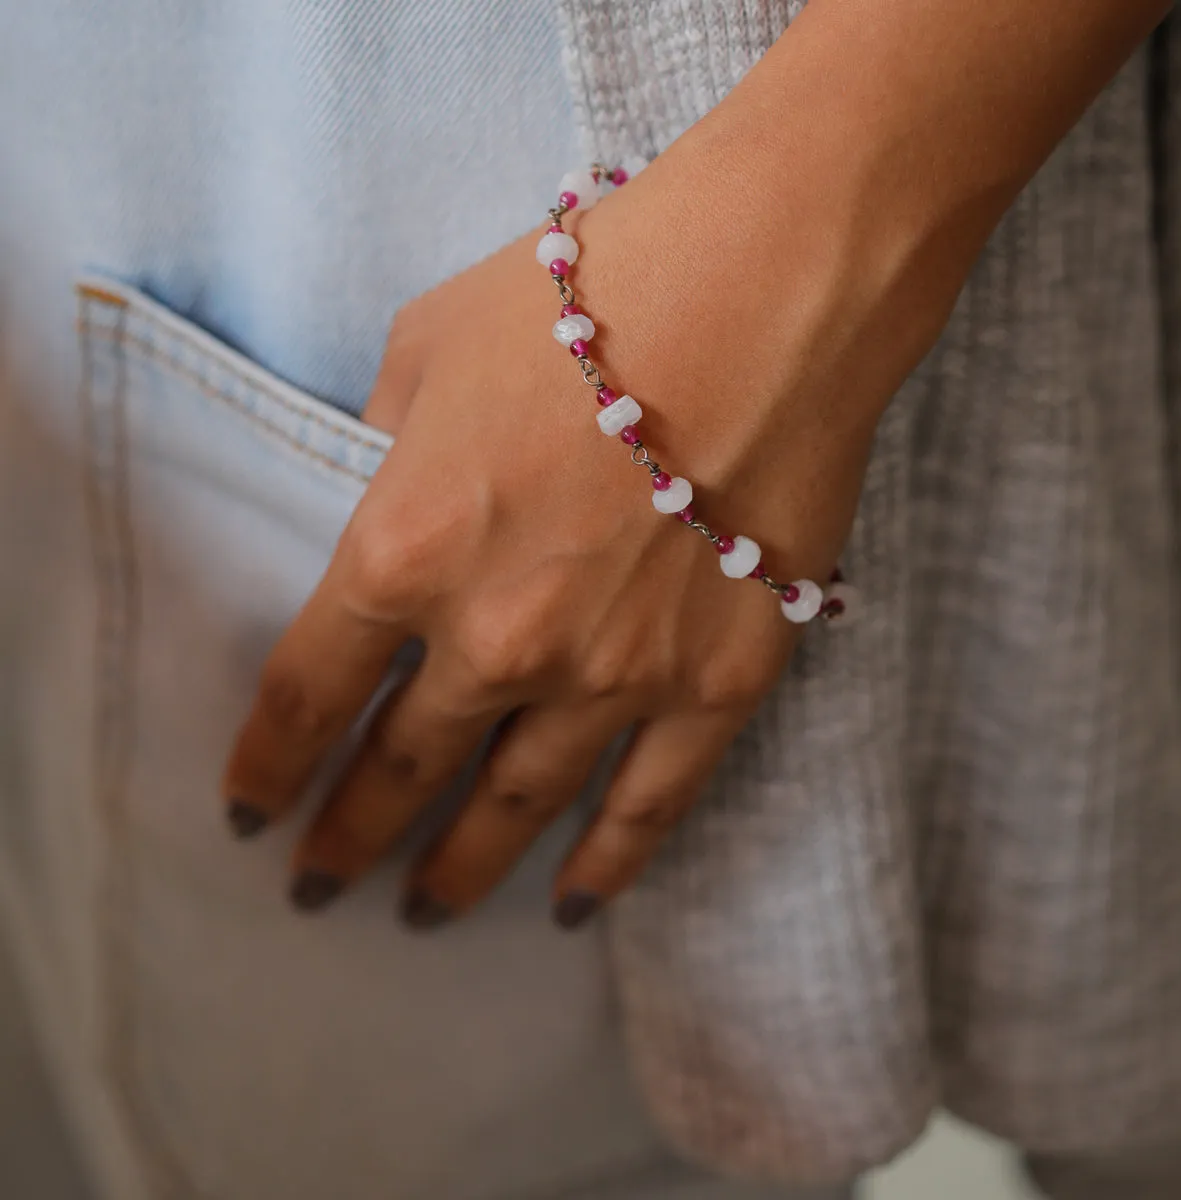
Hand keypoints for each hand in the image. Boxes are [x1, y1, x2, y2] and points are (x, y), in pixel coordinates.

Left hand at [220, 131, 933, 928]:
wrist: (761, 292)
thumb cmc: (588, 297)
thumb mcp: (426, 350)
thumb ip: (383, 446)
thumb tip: (386, 496)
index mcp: (404, 552)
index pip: (307, 692)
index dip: (270, 762)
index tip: (251, 808)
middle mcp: (497, 640)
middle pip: (401, 768)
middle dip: (350, 835)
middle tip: (322, 885)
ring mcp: (613, 676)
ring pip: (514, 807)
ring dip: (458, 869)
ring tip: (425, 910)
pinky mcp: (715, 684)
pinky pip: (650, 805)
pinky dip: (605, 865)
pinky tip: (571, 906)